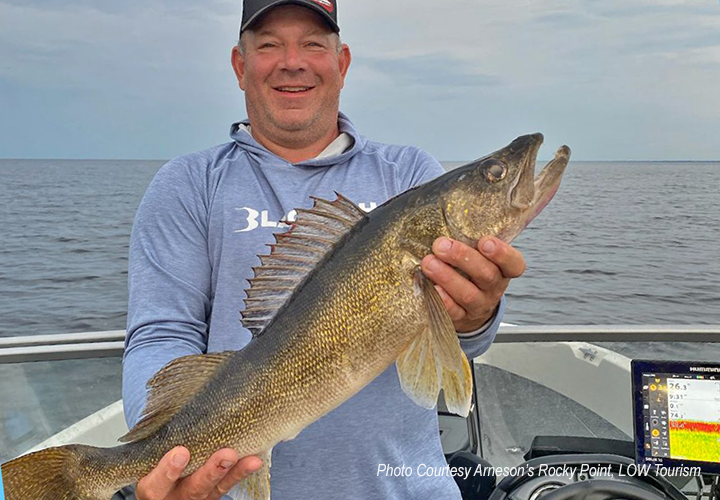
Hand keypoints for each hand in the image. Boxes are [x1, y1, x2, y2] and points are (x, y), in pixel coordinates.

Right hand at [135, 446, 262, 499]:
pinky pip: (227, 485)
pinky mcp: (212, 493)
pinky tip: (254, 461)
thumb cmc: (153, 459)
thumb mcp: (145, 456)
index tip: (181, 452)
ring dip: (233, 472)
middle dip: (211, 471)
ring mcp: (196, 496)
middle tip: (227, 454)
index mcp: (153, 487)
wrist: (164, 481)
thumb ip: (157, 440)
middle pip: (193, 488)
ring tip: (249, 459)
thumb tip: (168, 402)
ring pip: (214, 488)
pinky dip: (240, 473)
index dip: (168, 470)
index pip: (156, 484)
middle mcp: (174, 495)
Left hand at [421, 236, 524, 332]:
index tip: (485, 241)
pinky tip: (432, 288)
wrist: (470, 309)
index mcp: (503, 270)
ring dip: (447, 277)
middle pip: (486, 275)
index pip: (513, 263)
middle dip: (463, 258)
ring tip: (428, 263)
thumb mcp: (479, 257)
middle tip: (441, 245)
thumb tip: (445, 218)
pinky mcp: (461, 319)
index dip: (502, 253)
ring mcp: (479, 305)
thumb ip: (470, 241)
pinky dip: (442, 300)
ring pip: (468, 294)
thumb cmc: (471, 272)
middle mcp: (494, 288)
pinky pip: (453, 312)